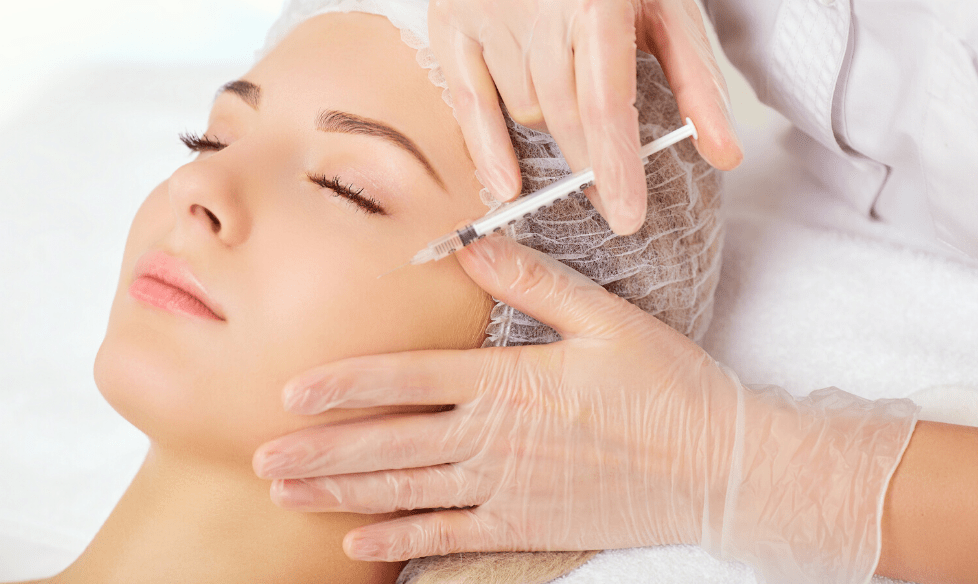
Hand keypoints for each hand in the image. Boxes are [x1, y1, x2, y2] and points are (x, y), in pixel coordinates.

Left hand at [254, 235, 916, 583]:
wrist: (718, 466)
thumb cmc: (663, 387)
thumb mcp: (605, 318)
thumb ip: (534, 280)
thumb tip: (473, 242)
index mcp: (509, 381)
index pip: (407, 380)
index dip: (344, 385)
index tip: (291, 391)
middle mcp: (494, 439)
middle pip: (388, 443)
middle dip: (319, 449)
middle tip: (259, 453)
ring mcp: (506, 489)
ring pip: (405, 492)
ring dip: (340, 493)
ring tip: (286, 493)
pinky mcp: (524, 527)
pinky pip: (448, 538)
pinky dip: (399, 542)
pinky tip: (357, 543)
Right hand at [427, 0, 742, 234]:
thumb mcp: (668, 10)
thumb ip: (697, 83)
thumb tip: (724, 155)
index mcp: (597, 1)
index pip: (604, 104)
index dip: (615, 167)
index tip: (626, 217)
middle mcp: (538, 8)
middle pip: (564, 118)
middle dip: (590, 166)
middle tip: (611, 201)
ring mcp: (489, 15)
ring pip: (525, 112)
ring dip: (553, 133)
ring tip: (574, 121)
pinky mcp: (451, 22)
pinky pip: (468, 103)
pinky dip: (487, 148)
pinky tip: (506, 186)